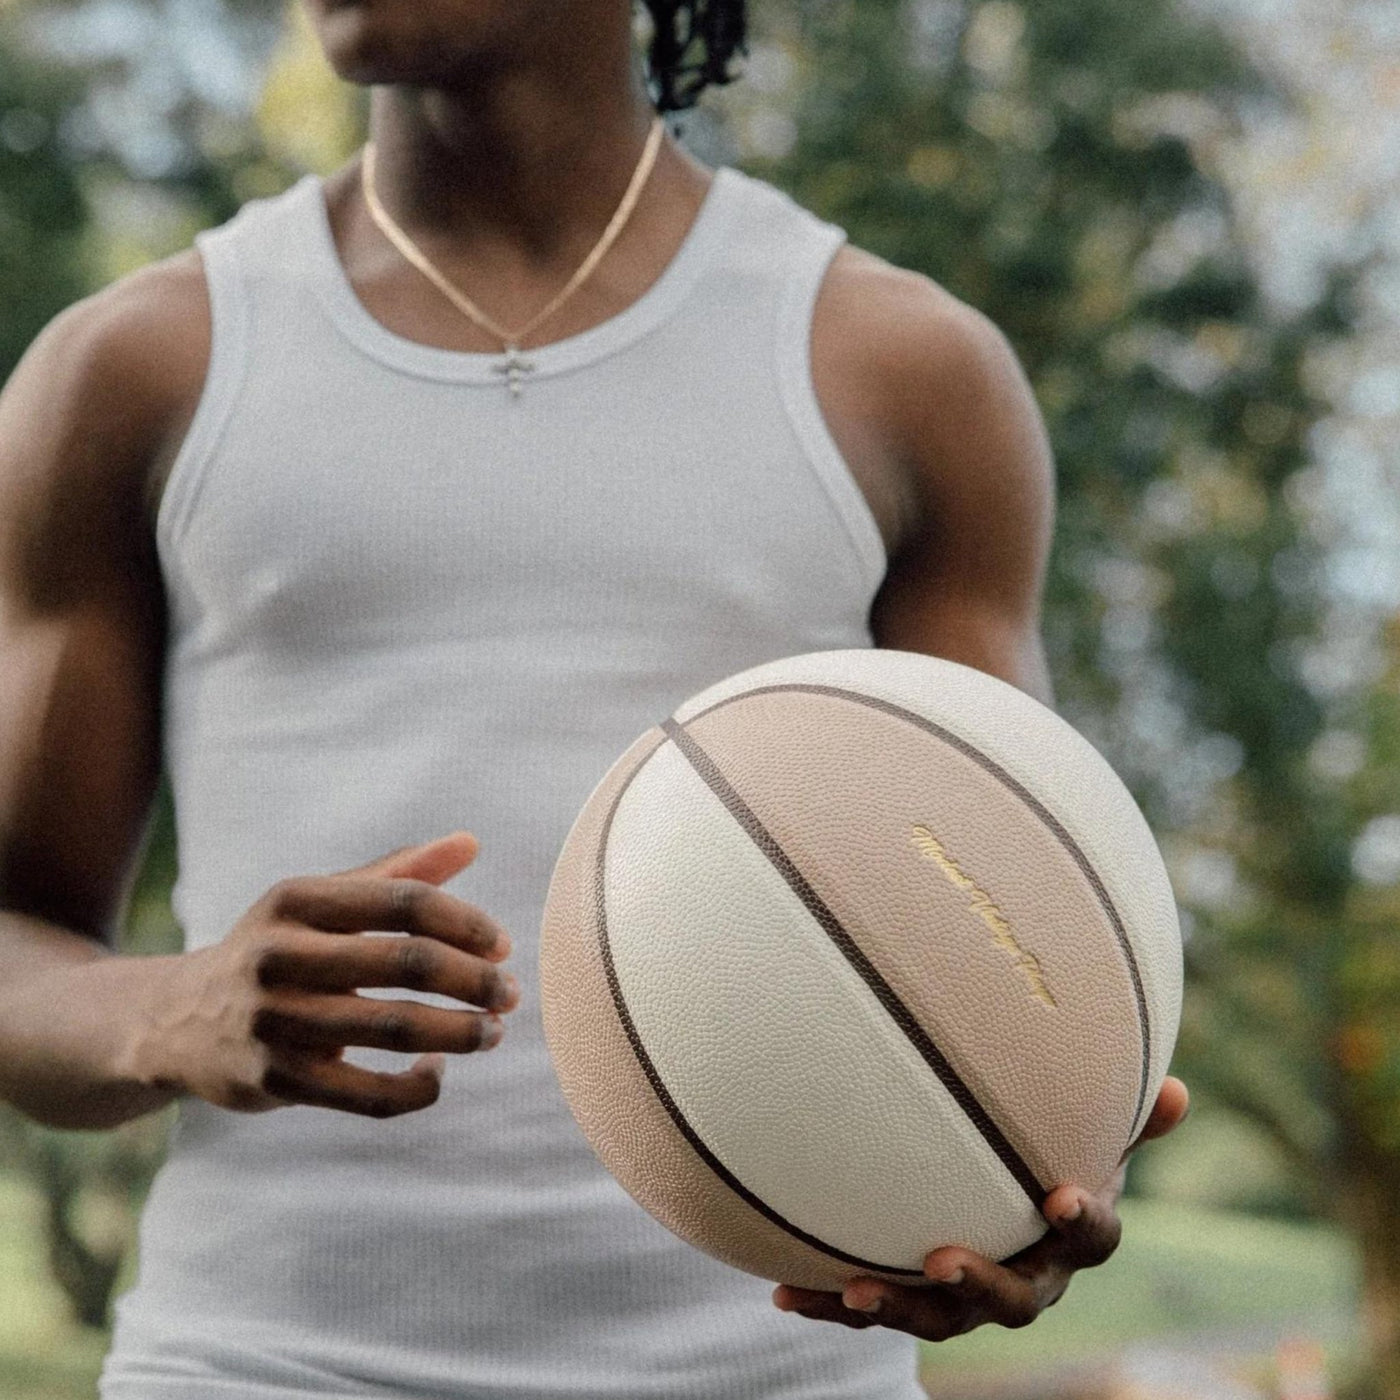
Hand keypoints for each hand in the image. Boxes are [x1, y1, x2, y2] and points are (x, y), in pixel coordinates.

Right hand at [124, 832, 517, 1117]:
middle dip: (474, 980)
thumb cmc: (276, 947)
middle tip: (511, 993)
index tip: (503, 945)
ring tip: (492, 1031)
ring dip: (460, 1033)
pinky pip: (367, 1093)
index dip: (466, 923)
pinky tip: (438, 1070)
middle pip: (406, 962)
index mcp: (297, 899)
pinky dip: (418, 1087)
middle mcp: (279, 953)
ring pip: (394, 1029)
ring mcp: (274, 1020)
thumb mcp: (320, 900)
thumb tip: (471, 842)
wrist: (174, 1020)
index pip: (405, 901)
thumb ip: (398, 872)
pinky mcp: (274, 1080)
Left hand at [772, 1076, 1189, 1337]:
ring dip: (894, 1307)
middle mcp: (1025, 1281)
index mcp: (1071, 1243)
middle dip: (977, 1284)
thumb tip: (1180, 1089)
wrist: (1008, 1215)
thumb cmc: (1050, 1161)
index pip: (1094, 1241)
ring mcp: (967, 1300)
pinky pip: (873, 1308)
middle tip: (941, 1260)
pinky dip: (830, 1303)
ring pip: (936, 1320)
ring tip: (852, 1290)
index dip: (1083, 1222)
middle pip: (1010, 1301)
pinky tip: (784, 1292)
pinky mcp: (913, 1301)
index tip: (1063, 1194)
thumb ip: (1122, 1118)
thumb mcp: (1086, 1137)